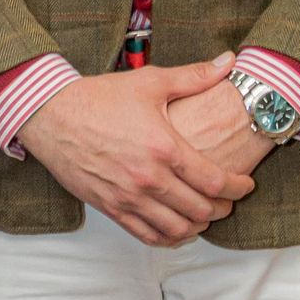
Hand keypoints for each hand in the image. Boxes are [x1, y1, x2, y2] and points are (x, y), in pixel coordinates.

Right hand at [17, 54, 257, 245]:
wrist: (52, 115)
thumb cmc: (100, 97)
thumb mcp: (150, 82)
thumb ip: (194, 76)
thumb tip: (228, 62)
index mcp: (164, 147)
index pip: (213, 181)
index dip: (237, 188)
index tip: (246, 185)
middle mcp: (148, 178)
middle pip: (200, 210)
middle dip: (222, 208)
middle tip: (229, 200)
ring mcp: (128, 197)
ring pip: (177, 229)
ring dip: (199, 227)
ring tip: (206, 215)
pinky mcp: (110, 208)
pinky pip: (147, 236)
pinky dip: (169, 238)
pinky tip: (178, 229)